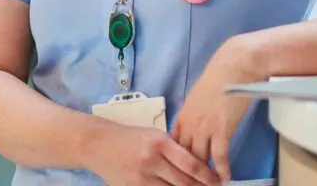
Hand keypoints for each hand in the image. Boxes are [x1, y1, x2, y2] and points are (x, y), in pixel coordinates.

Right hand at [84, 123, 220, 185]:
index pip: (191, 164)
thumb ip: (174, 149)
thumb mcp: (155, 135)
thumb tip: (198, 165)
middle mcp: (152, 160)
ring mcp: (141, 177)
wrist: (98, 144)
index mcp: (160, 142)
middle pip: (184, 182)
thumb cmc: (130, 137)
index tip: (219, 181)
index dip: (208, 177)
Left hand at [172, 36, 263, 181]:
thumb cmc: (219, 76)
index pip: (173, 146)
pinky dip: (222, 169)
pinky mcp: (222, 130)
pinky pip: (220, 156)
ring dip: (205, 174)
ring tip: (209, 184)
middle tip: (192, 182)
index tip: (179, 169)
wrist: (233, 67)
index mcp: (183, 116)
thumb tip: (196, 122)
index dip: (175, 160)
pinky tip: (226, 177)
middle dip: (187, 172)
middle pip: (183, 156)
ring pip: (200, 160)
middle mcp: (190, 125)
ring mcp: (205, 129)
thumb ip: (194, 113)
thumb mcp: (198, 96)